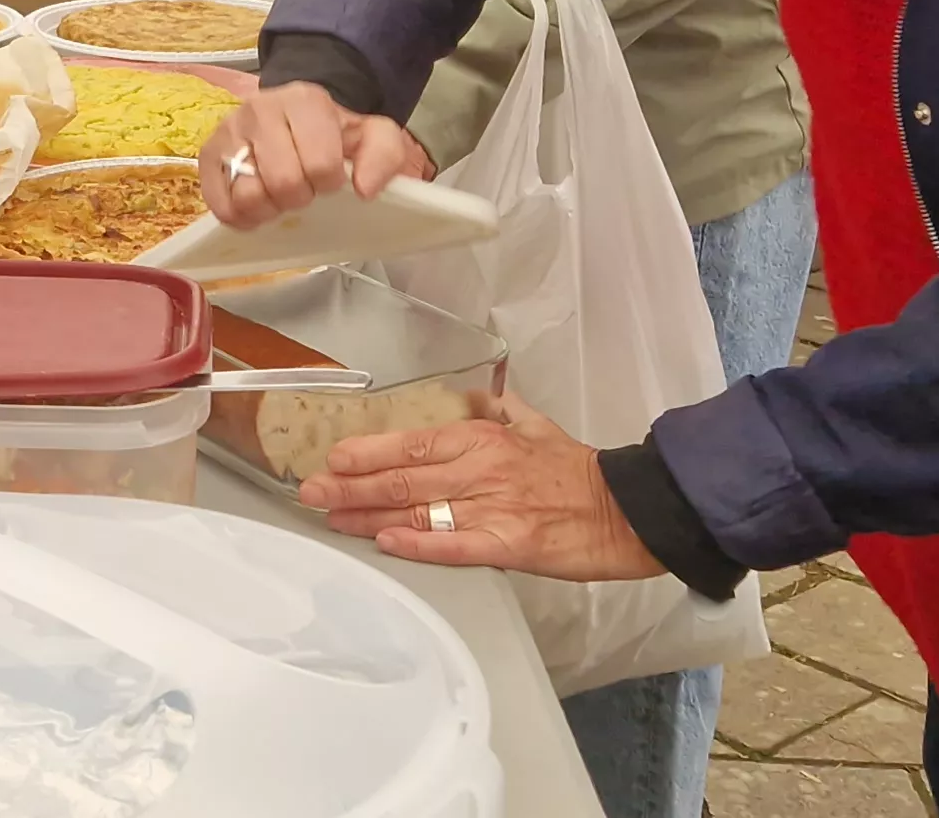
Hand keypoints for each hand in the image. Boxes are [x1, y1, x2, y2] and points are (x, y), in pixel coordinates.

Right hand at [197, 83, 432, 226]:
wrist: (293, 112)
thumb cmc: (332, 131)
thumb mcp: (371, 135)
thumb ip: (384, 156)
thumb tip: (365, 191)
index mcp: (305, 102)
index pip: (320, 164)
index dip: (330, 182)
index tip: (331, 178)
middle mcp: (260, 110)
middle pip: (282, 183)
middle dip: (300, 197)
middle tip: (304, 190)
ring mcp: (229, 132)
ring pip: (247, 196)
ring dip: (269, 209)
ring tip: (279, 199)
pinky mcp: (207, 155)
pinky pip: (220, 204)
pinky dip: (240, 216)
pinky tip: (256, 207)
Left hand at [299, 396, 665, 579]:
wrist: (627, 508)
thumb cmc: (577, 470)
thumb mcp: (537, 425)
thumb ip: (503, 410)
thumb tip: (480, 394)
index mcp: (483, 438)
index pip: (411, 443)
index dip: (366, 452)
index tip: (330, 458)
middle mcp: (480, 468)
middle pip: (401, 478)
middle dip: (349, 486)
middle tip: (310, 492)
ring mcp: (492, 506)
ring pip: (417, 510)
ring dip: (368, 516)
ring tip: (332, 518)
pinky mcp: (508, 544)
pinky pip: (453, 544)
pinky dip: (417, 544)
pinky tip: (385, 543)